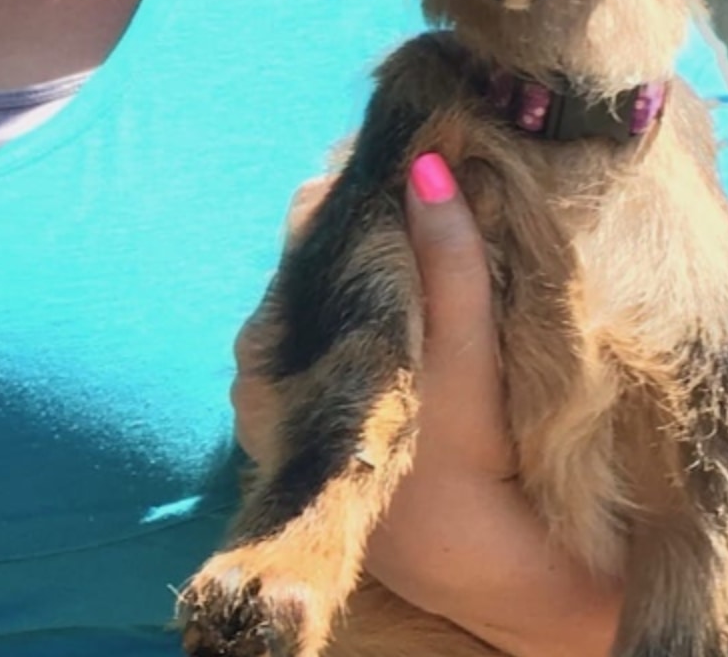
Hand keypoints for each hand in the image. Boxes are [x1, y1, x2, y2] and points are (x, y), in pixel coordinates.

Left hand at [230, 160, 619, 656]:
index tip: (408, 164)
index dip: (362, 186)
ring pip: (314, 290)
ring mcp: (267, 389)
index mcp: (278, 336)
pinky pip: (316, 328)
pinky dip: (352, 307)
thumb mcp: (465, 350)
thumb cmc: (471, 455)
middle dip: (361, 223)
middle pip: (309, 254)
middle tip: (420, 191)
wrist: (466, 563)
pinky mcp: (288, 414)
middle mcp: (256, 359)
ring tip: (413, 238)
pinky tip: (394, 301)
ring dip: (358, 265)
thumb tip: (426, 163)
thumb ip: (448, 259)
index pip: (310, 219)